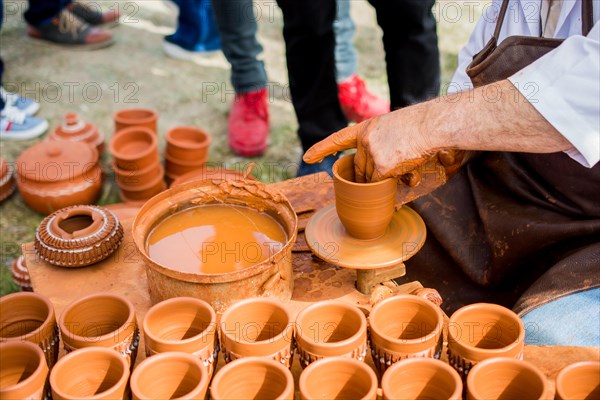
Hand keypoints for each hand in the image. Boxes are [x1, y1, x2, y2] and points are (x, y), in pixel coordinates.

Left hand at [303, 111, 464, 185]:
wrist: (432, 125)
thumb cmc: (419, 128)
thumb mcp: (392, 130)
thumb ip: (379, 147)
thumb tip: (377, 177)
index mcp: (366, 128)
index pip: (337, 139)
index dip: (321, 149)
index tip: (307, 158)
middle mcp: (364, 140)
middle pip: (360, 168)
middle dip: (370, 175)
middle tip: (390, 166)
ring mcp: (372, 153)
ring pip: (370, 179)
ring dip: (384, 179)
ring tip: (403, 163)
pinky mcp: (382, 166)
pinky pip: (381, 184)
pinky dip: (392, 183)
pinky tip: (405, 171)